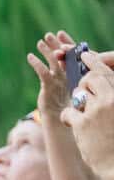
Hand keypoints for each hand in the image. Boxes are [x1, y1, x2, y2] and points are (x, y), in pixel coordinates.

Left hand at [27, 31, 75, 116]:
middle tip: (49, 35)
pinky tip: (29, 56)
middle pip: (64, 55)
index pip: (70, 55)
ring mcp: (59, 80)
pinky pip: (43, 71)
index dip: (66, 43)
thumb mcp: (60, 83)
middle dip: (56, 44)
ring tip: (40, 42)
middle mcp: (67, 74)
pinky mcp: (49, 86)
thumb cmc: (58, 99)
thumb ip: (57, 72)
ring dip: (47, 51)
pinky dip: (36, 63)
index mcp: (72, 73)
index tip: (60, 34)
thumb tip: (52, 58)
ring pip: (54, 61)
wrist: (56, 115)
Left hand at [61, 50, 113, 179]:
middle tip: (81, 90)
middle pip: (90, 79)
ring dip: (78, 103)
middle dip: (83, 82)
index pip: (106, 73)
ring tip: (85, 116)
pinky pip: (69, 111)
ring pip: (78, 94)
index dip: (93, 62)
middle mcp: (110, 99)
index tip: (84, 55)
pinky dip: (70, 117)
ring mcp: (96, 110)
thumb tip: (98, 88)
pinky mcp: (82, 122)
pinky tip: (75, 125)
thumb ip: (108, 99)